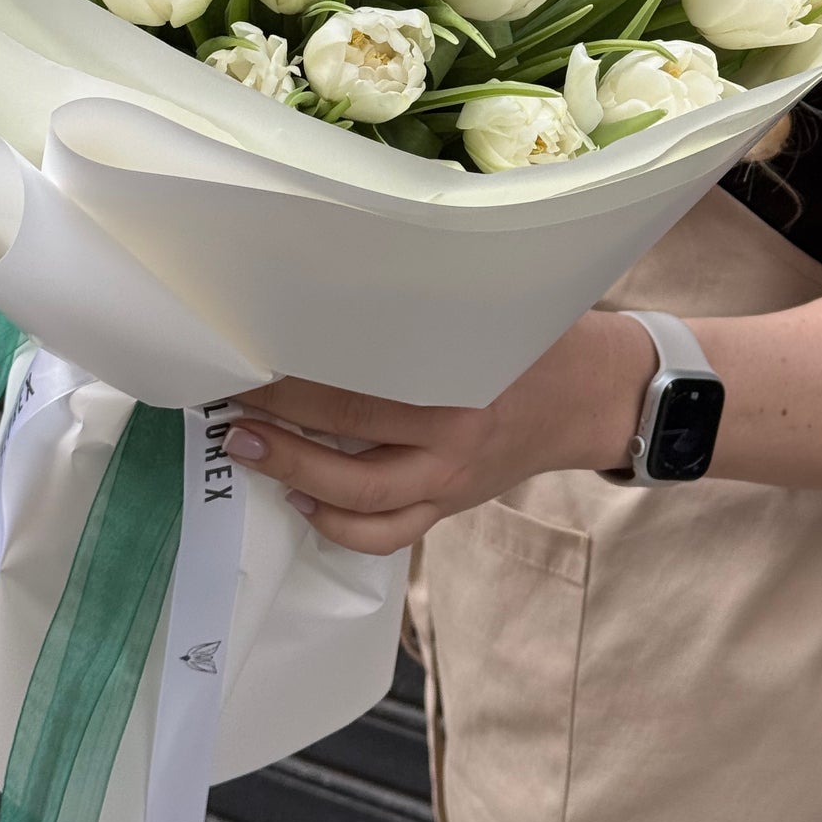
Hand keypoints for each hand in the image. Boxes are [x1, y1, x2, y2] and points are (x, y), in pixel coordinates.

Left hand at [227, 310, 656, 553]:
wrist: (592, 396)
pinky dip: (338, 525)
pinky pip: (388, 533)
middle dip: (281, 424)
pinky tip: (301, 501)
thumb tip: (331, 288)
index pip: (360, 380)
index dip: (297, 374)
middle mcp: (452, 437)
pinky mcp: (449, 504)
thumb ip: (422, 314)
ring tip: (248, 448)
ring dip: (295, 475)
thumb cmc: (534, 338)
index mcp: (460, 378)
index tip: (250, 353)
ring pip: (360, 499)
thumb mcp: (486, 312)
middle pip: (348, 440)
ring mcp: (449, 480)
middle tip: (230, 403)